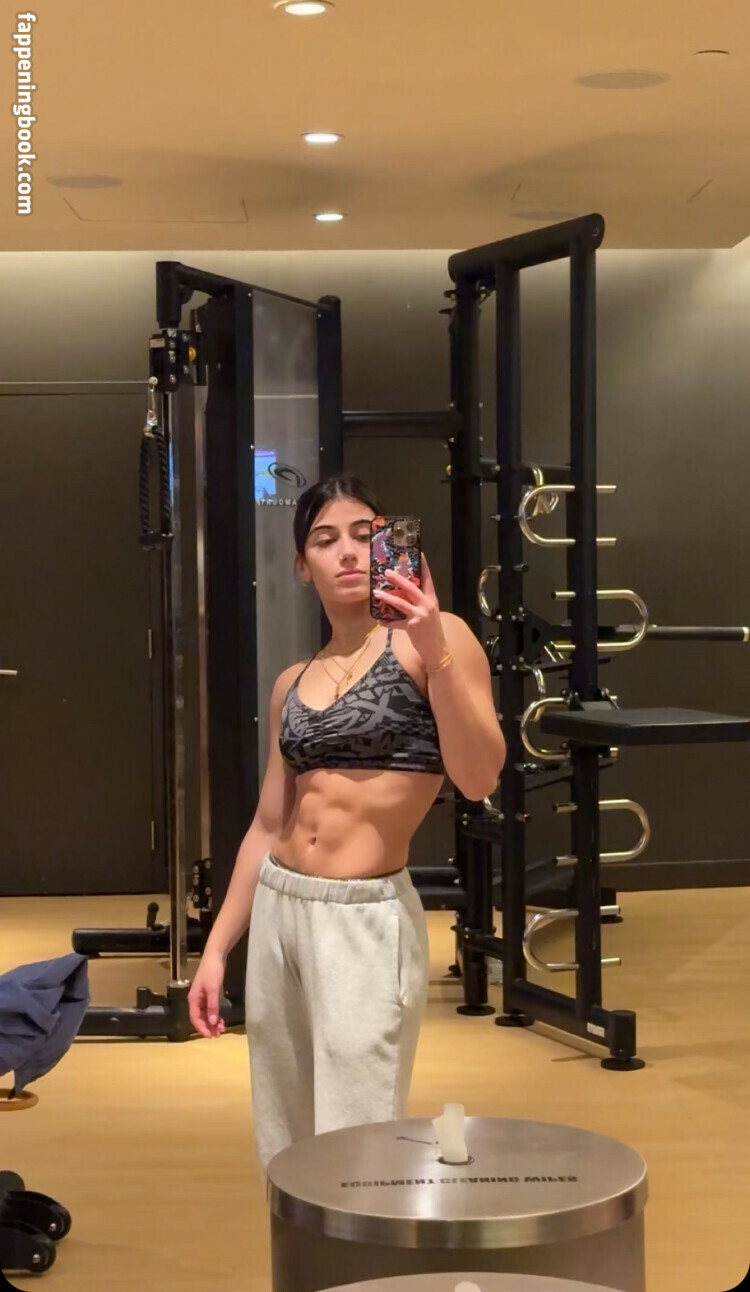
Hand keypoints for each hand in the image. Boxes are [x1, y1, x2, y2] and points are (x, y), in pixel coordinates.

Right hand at [188, 953, 226, 1038]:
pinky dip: (215, 1015)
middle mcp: (196, 1000)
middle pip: (200, 1018)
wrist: (215, 956)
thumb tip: (212, 1022)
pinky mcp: (209, 994)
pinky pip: (210, 1009)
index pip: (195, 1018)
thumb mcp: (213, 989)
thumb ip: (212, 1005)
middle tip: (218, 1035)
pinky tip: (221, 1020)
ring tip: (221, 1029)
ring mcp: (202, 997)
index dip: (202, 1028)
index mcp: (193, 999)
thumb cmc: (212, 971)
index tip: (210, 1036)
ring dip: (212, 1022)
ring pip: (206, 1014)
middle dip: (208, 1027)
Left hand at [373, 552, 446, 669]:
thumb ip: (417, 603)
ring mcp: (420, 615)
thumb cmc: (431, 630)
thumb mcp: (428, 613)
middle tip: (386, 571)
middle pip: (411, 587)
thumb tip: (400, 593)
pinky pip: (396, 622)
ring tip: (376, 593)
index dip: (423, 566)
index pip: (428, 579)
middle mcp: (427, 605)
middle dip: (398, 578)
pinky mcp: (413, 626)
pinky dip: (387, 622)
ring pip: (401, 603)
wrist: (436, 649)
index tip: (418, 553)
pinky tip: (379, 621)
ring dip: (387, 597)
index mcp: (432, 599)